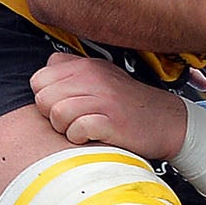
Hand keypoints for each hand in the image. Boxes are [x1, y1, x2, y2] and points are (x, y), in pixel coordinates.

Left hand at [32, 52, 187, 158]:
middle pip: (43, 98)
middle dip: (51, 115)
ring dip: (65, 129)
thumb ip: (70, 72)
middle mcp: (93, 78)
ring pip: (57, 114)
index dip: (46, 96)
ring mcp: (103, 99)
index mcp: (86, 65)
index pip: (39, 78)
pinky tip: (92, 137)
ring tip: (81, 129)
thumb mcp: (101, 77)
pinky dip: (80, 139)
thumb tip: (41, 78)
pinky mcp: (112, 122)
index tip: (63, 104)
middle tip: (72, 120)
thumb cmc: (128, 104)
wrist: (166, 121)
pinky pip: (77, 130)